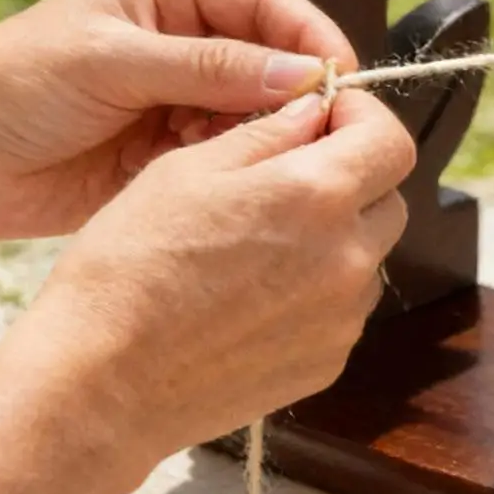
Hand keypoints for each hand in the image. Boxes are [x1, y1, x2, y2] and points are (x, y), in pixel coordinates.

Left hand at [0, 0, 355, 244]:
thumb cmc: (12, 86)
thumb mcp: (113, 62)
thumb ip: (210, 67)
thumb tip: (302, 74)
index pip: (266, 2)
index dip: (309, 38)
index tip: (340, 79)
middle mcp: (185, 36)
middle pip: (271, 58)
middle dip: (292, 93)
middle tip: (310, 129)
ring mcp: (181, 94)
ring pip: (257, 111)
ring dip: (262, 134)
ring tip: (249, 155)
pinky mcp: (173, 148)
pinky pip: (229, 152)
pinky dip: (234, 165)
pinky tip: (220, 177)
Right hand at [6, 85, 415, 461]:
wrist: (102, 384)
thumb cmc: (129, 264)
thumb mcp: (187, 170)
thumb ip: (268, 132)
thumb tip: (314, 109)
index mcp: (317, 196)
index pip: (391, 142)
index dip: (365, 119)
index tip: (328, 116)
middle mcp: (347, 259)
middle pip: (387, 200)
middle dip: (352, 177)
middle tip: (290, 176)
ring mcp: (342, 319)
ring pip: (368, 256)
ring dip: (337, 236)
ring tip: (263, 243)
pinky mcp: (327, 363)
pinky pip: (343, 308)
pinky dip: (318, 290)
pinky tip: (254, 295)